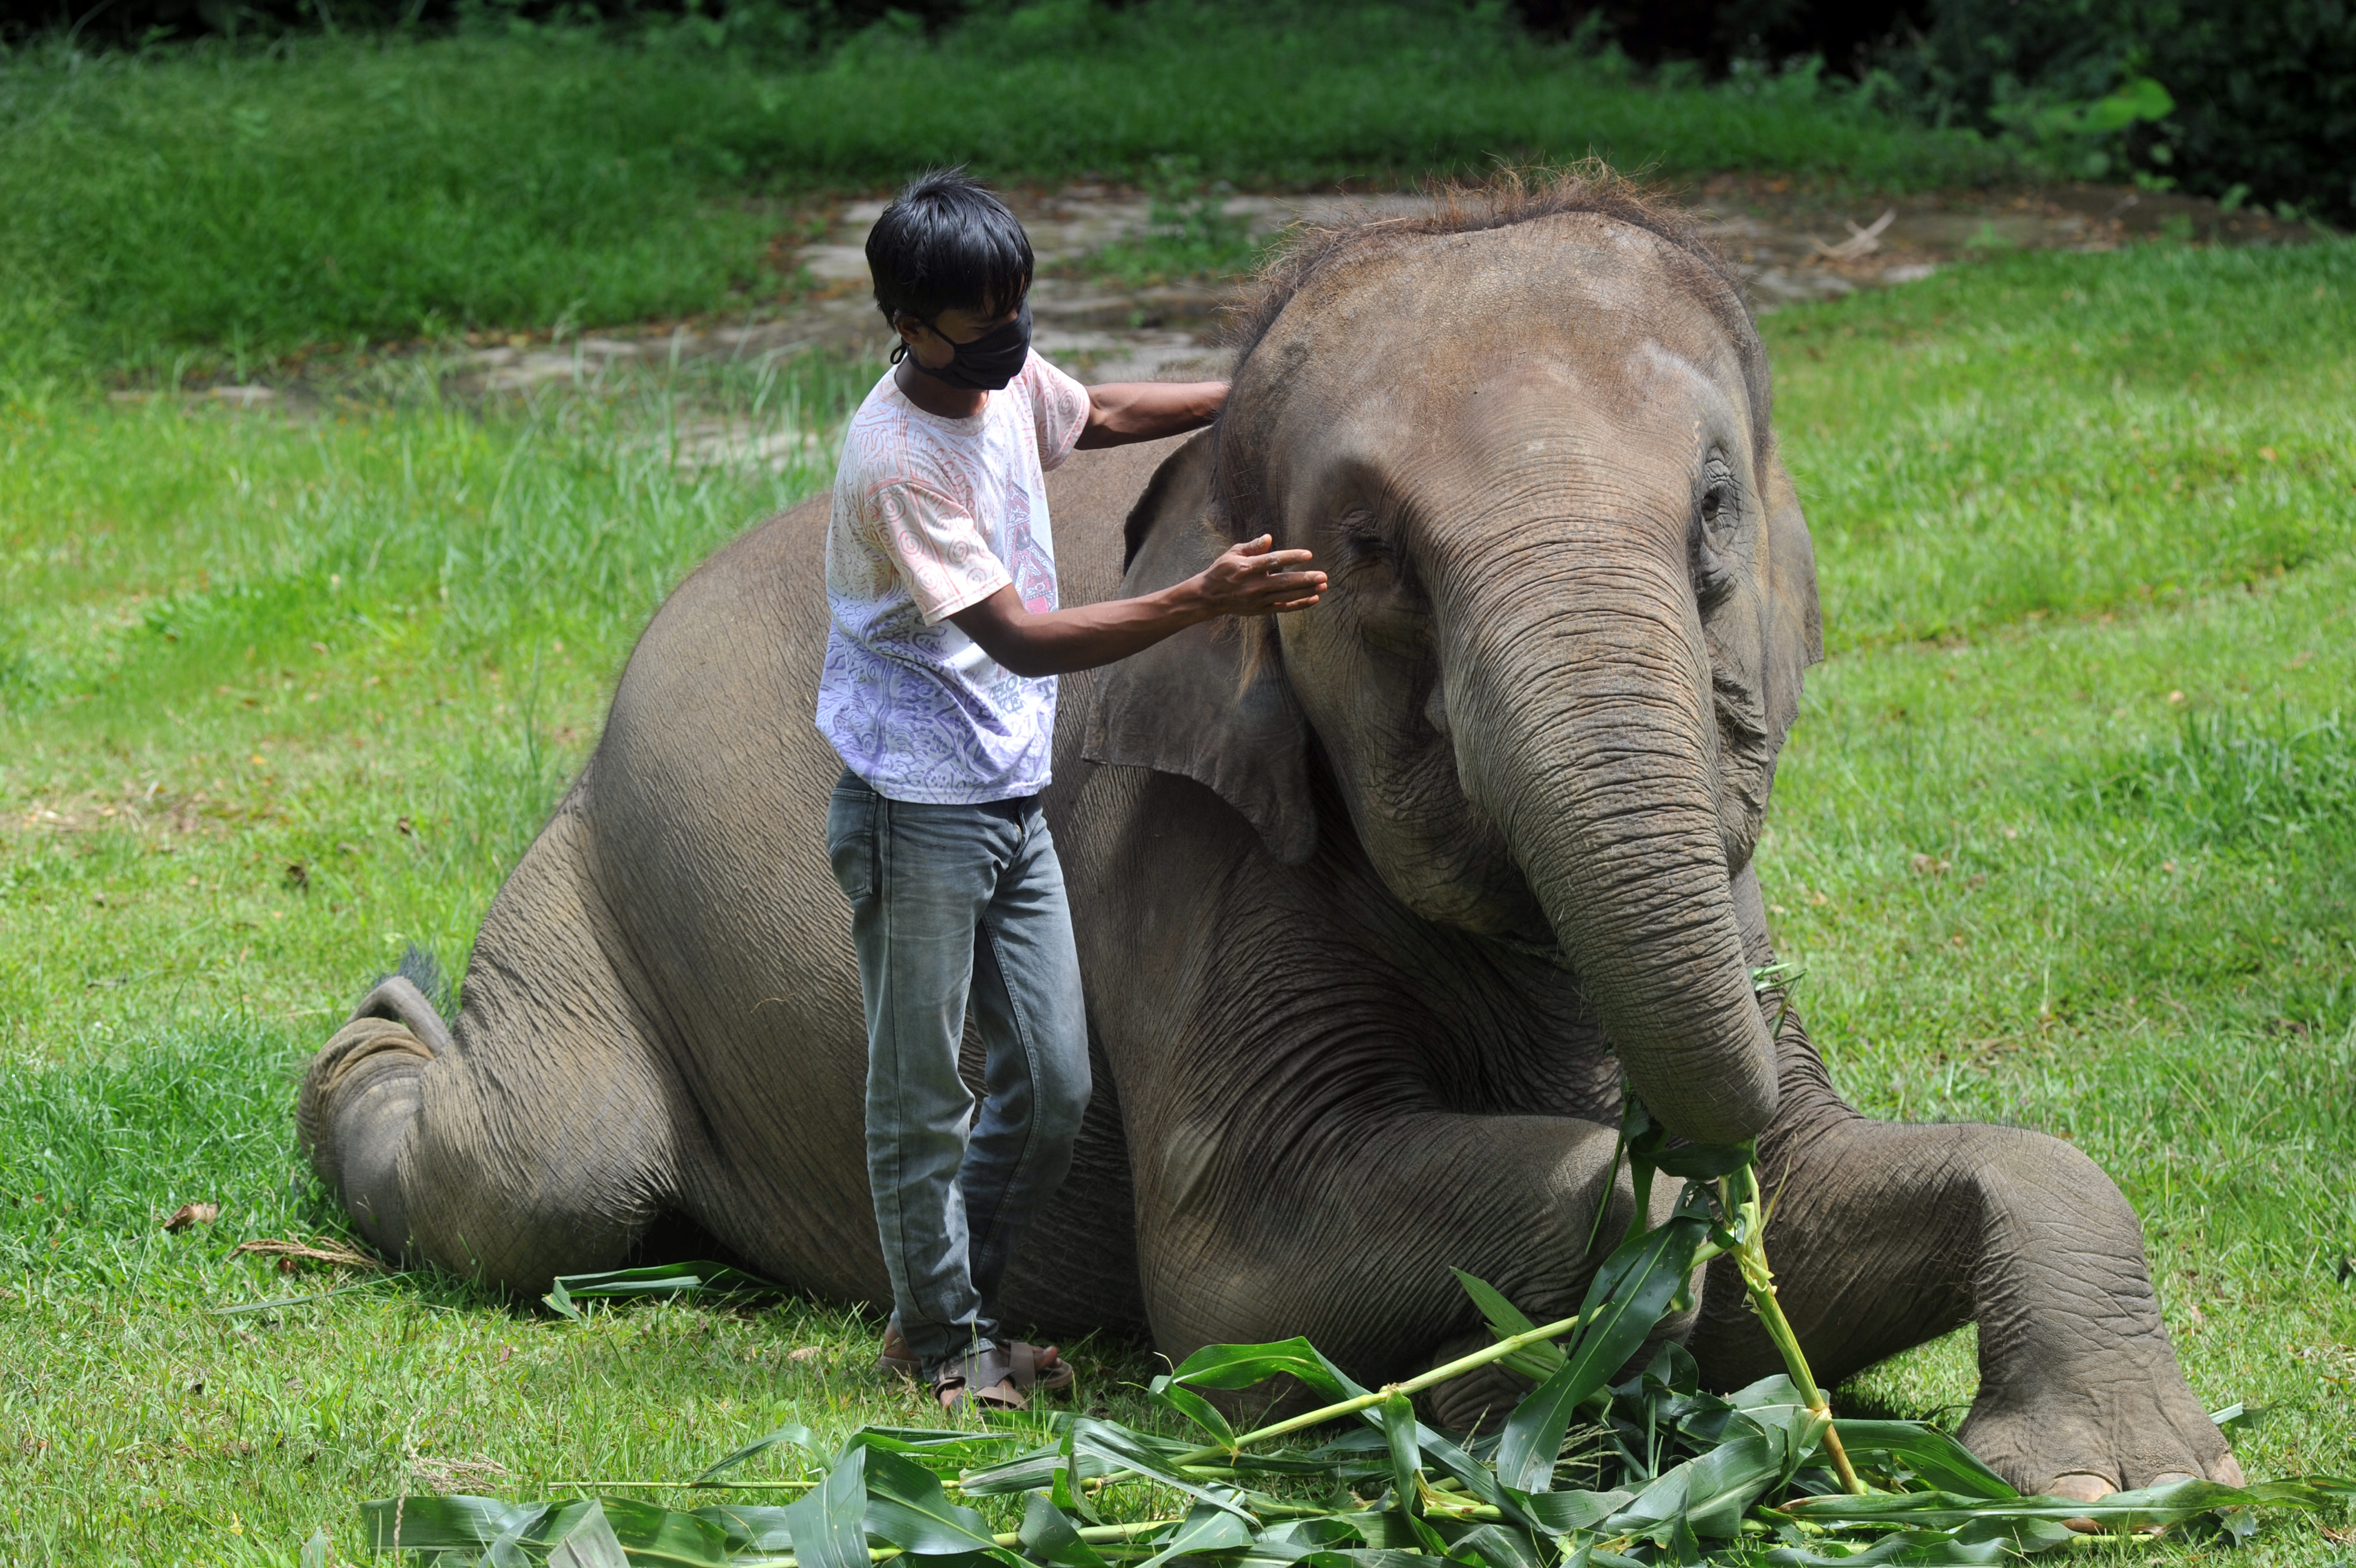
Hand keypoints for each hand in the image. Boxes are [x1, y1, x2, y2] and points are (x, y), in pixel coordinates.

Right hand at [1193, 534, 1324, 616]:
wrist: (1210, 596)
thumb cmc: (1223, 570)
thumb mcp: (1233, 553)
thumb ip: (1252, 546)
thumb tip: (1269, 538)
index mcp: (1247, 568)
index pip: (1272, 561)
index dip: (1291, 557)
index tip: (1308, 555)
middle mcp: (1254, 586)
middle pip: (1283, 582)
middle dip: (1305, 579)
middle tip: (1323, 575)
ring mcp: (1258, 600)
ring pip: (1286, 595)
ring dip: (1306, 591)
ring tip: (1324, 585)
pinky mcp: (1261, 609)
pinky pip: (1284, 607)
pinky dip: (1299, 604)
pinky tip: (1314, 599)